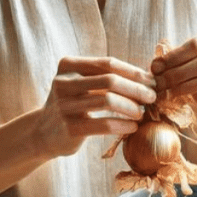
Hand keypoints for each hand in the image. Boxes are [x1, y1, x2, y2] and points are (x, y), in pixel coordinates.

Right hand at [36, 56, 156, 156]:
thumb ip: (106, 77)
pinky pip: (103, 124)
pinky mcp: (69, 128)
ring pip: (108, 101)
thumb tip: (147, 77)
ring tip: (141, 113)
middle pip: (110, 80)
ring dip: (131, 107)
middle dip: (136, 89)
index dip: (133, 72)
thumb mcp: (83, 84)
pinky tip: (132, 127)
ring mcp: (64, 105)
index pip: (108, 63)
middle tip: (152, 98)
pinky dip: (122, 125)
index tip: (151, 81)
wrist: (44, 133)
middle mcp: (63, 82)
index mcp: (68, 65)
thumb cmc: (73, 105)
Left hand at [150, 27, 196, 115]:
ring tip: (168, 92)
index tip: (156, 68)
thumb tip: (155, 66)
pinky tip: (182, 99)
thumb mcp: (183, 56)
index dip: (174, 57)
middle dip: (178, 74)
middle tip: (159, 83)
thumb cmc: (195, 65)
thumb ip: (170, 58)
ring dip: (187, 87)